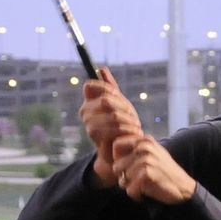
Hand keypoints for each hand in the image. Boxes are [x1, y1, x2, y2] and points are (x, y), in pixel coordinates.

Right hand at [79, 68, 141, 187]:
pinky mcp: (94, 136)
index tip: (118, 95)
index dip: (106, 89)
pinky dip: (125, 129)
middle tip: (133, 117)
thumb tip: (101, 69)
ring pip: (110, 114)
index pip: (91, 86)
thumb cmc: (123, 125)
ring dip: (127, 120)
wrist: (123, 150)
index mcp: (90, 101)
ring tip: (135, 127)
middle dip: (123, 107)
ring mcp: (88, 124)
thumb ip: (111, 87)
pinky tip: (133, 133)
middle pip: (105, 100)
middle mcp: (85, 111)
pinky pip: (111, 127)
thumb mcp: (120, 104)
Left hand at [111, 134, 196, 204]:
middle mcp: (144, 147)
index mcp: (145, 140)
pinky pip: (129, 189)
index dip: (117, 159)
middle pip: (117, 166)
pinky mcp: (147, 174)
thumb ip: (135, 151)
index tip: (128, 168)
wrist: (184, 188)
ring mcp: (146, 160)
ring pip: (122, 179)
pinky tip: (147, 193)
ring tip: (145, 186)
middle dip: (124, 177)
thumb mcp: (152, 155)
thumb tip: (112, 155)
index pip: (116, 145)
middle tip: (138, 181)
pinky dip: (136, 195)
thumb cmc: (165, 173)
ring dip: (131, 187)